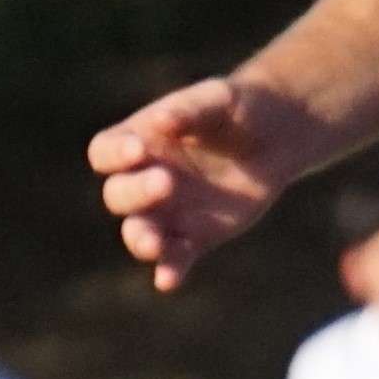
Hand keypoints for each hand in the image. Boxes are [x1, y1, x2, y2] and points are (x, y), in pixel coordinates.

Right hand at [88, 76, 303, 290]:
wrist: (274, 136)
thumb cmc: (237, 108)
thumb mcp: (218, 99)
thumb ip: (190, 110)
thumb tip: (160, 121)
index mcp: (137, 141)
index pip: (105, 153)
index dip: (115, 155)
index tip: (139, 150)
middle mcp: (143, 180)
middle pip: (118, 196)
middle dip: (136, 194)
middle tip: (166, 183)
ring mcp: (168, 212)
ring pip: (139, 233)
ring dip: (141, 240)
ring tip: (154, 244)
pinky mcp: (195, 237)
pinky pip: (176, 258)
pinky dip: (170, 270)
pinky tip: (168, 280)